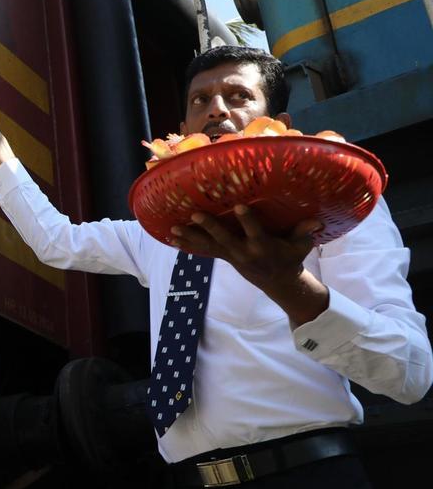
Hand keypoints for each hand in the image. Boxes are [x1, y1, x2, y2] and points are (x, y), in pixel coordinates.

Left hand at [171, 205, 319, 286]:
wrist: (279, 282)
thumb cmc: (291, 257)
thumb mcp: (301, 245)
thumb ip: (304, 232)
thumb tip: (316, 220)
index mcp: (263, 246)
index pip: (255, 231)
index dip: (247, 219)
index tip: (237, 206)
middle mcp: (244, 252)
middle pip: (224, 238)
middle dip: (210, 227)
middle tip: (195, 215)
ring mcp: (232, 256)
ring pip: (209, 245)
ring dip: (191, 237)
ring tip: (173, 229)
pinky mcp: (224, 257)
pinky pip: (204, 251)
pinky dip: (189, 245)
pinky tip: (172, 238)